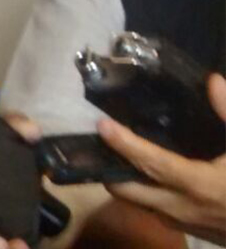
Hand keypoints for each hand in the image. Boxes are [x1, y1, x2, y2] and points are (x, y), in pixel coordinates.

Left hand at [100, 72, 225, 244]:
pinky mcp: (185, 230)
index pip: (151, 163)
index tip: (102, 125)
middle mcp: (181, 207)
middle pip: (125, 189)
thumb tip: (213, 82)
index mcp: (198, 185)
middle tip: (99, 140)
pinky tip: (145, 172)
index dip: (124, 144)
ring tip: (115, 152)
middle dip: (106, 167)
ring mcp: (180, 222)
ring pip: (135, 202)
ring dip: (122, 180)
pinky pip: (151, 210)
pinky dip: (141, 191)